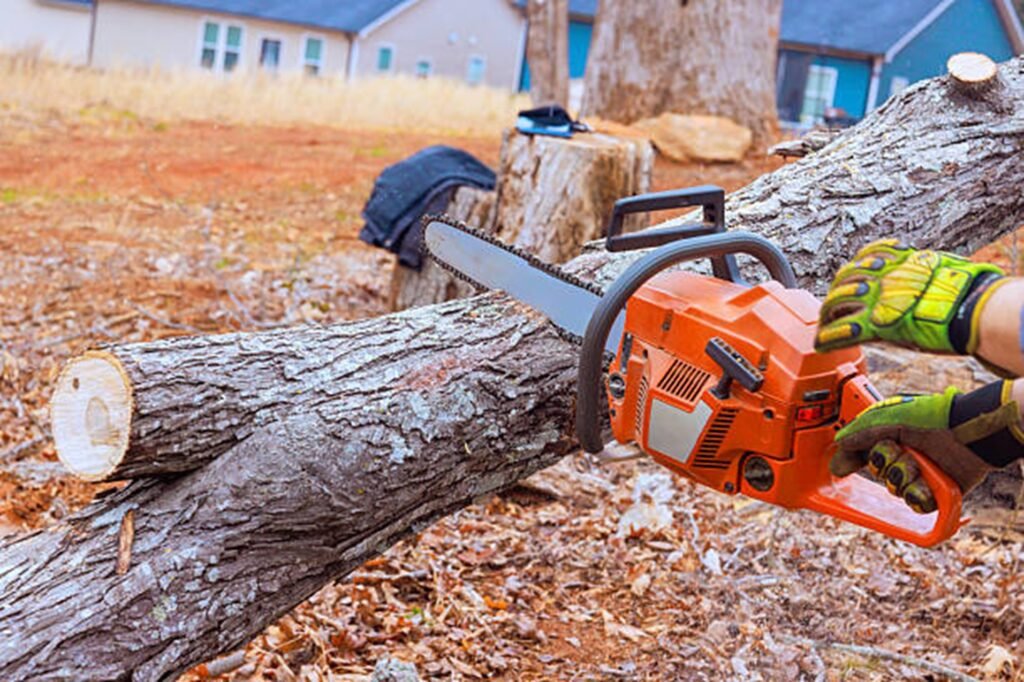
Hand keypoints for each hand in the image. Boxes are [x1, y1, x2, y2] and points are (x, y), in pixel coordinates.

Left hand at [816, 240, 1003, 353]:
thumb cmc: (963, 289)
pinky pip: (843, 331)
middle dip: (834, 293)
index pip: (863, 259)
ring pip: (835, 302)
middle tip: (829, 307)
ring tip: (823, 325)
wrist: (972, 307)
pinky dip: (829, 338)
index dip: (852, 270)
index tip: (847, 279)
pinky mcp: (876, 325)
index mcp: (895, 261)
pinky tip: (821, 343)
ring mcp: (874, 300)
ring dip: (826, 314)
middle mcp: (879, 277)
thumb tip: (917, 266)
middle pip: (843, 280)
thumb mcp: (938, 267)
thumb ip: (918, 268)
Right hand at [832, 385, 1023, 512]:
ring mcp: (920, 475)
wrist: (969, 433)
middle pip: (878, 473)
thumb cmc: (932, 417)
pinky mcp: (935, 493)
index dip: (851, 461)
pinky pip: (916, 504)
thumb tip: (838, 444)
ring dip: (904, 478)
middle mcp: (904, 457)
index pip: (863, 454)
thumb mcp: (888, 419)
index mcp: (891, 438)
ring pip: (895, 489)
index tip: (841, 469)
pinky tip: (927, 485)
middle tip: (897, 452)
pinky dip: (919, 496)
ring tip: (919, 466)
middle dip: (885, 465)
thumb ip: (860, 432)